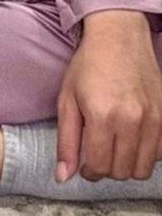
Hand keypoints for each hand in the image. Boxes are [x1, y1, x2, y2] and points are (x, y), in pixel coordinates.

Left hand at [58, 9, 161, 182]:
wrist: (119, 39)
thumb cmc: (88, 66)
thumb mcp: (67, 100)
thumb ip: (66, 142)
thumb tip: (63, 176)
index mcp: (102, 116)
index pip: (101, 166)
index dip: (90, 172)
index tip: (85, 166)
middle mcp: (132, 120)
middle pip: (123, 171)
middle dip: (108, 170)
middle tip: (99, 156)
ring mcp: (154, 119)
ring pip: (145, 167)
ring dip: (128, 166)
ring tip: (115, 150)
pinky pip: (161, 153)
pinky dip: (147, 154)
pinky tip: (133, 141)